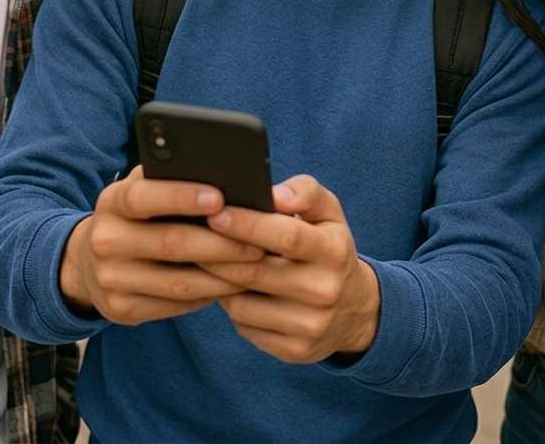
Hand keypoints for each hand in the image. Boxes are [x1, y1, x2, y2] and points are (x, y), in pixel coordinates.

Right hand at [59, 166, 264, 324]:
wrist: (88, 262)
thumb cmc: (137, 215)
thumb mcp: (142, 189)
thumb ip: (170, 177)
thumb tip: (224, 174)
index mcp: (112, 202)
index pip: (144, 196)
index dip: (182, 197)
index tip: (220, 197)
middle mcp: (106, 240)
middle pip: (170, 243)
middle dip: (220, 243)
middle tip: (258, 241)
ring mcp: (111, 280)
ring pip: (179, 282)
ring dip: (224, 276)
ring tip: (256, 265)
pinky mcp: (122, 311)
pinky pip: (176, 306)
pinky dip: (210, 295)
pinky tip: (234, 285)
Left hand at [200, 175, 379, 363]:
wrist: (355, 310)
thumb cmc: (329, 247)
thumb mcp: (329, 213)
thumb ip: (305, 192)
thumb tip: (273, 194)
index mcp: (334, 251)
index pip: (286, 236)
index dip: (248, 224)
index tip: (216, 213)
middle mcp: (324, 291)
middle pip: (256, 272)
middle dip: (217, 254)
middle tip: (188, 236)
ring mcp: (309, 325)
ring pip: (243, 304)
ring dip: (217, 282)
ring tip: (204, 261)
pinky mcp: (294, 351)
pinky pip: (245, 327)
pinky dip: (230, 307)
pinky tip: (226, 289)